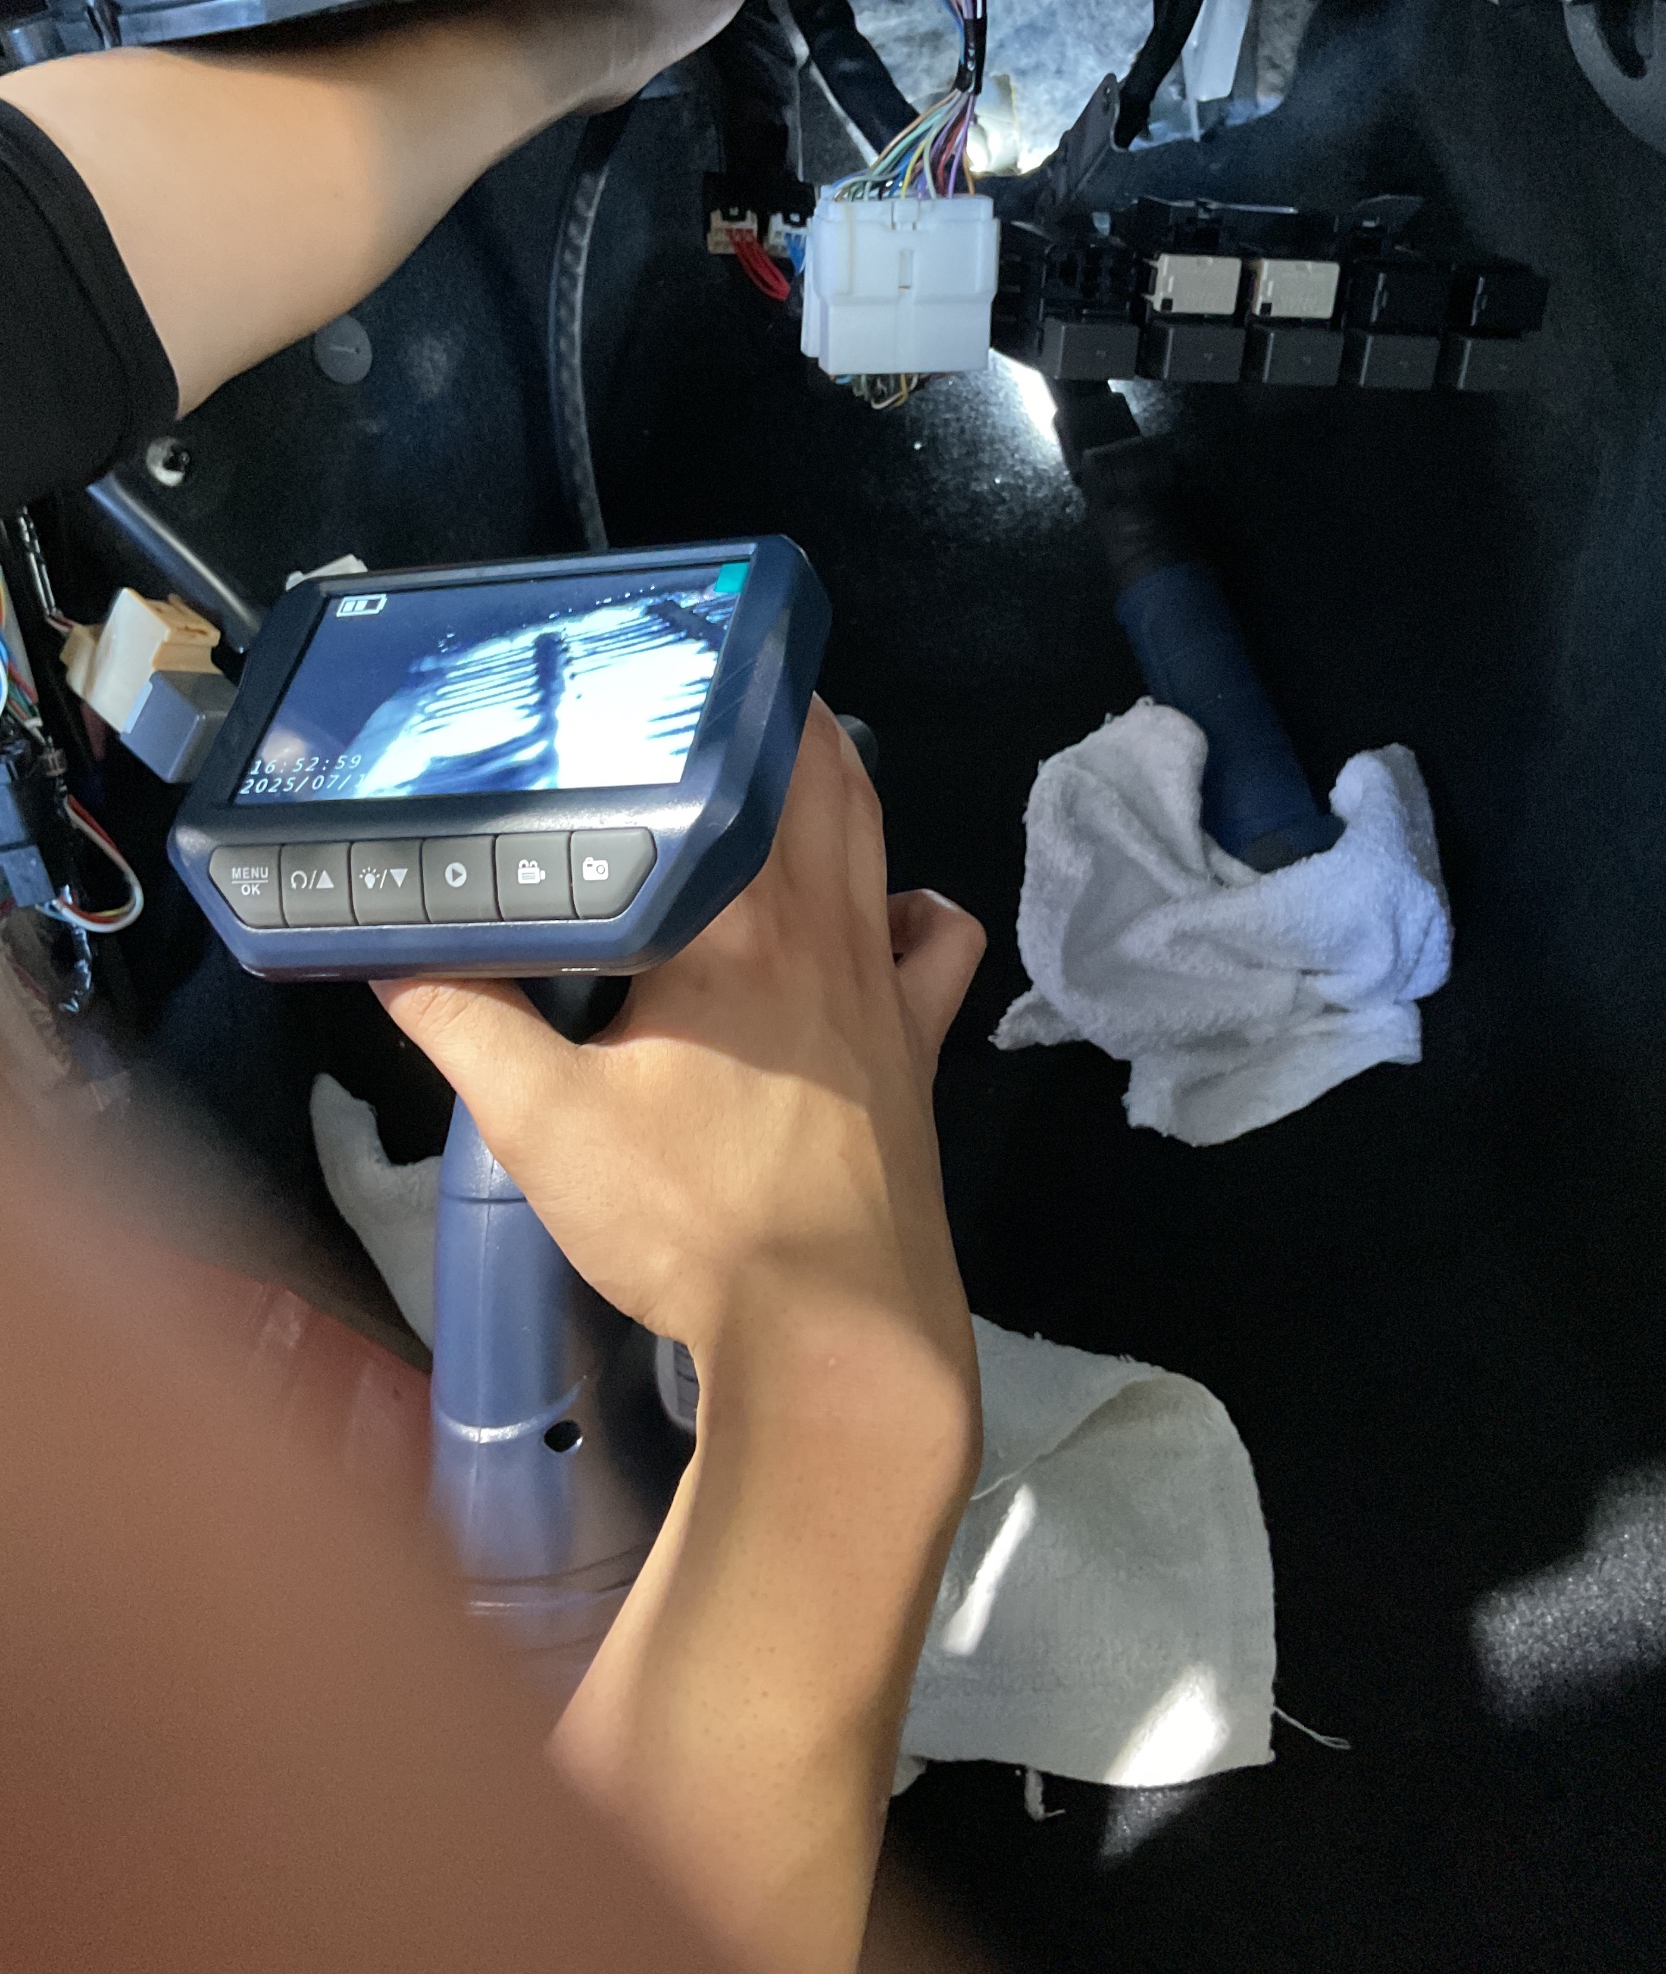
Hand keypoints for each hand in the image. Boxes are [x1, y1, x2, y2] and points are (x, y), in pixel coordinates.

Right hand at [378, 702, 983, 1390]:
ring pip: (880, 844)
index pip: (730, 778)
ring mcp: (888, 990)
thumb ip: (466, 1028)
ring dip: (842, 788)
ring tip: (787, 761)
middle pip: (824, 781)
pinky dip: (912, 908)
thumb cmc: (695, 1222)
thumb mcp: (545, 1128)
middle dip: (783, 718)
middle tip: (721, 687)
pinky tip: (875, 916)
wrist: (836, 1338)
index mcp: (736, 927)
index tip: (660, 667)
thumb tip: (390, 956)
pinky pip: (936, 946)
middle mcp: (826, 933)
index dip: (706, 708)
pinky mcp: (920, 1051)